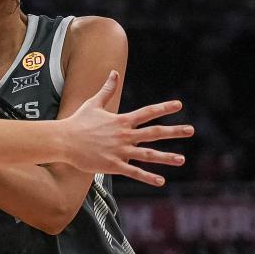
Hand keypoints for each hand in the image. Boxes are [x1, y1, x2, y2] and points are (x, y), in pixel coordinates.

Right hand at [61, 70, 193, 186]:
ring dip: (166, 157)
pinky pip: (133, 172)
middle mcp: (124, 135)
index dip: (163, 108)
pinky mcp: (113, 165)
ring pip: (148, 155)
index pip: (147, 112)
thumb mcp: (93, 103)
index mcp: (121, 120)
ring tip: (182, 159)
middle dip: (174, 131)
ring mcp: (119, 151)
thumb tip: (113, 72)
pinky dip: (147, 177)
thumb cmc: (77, 122)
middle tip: (191, 130)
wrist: (63, 140)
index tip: (178, 105)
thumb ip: (107, 90)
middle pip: (154, 133)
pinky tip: (161, 181)